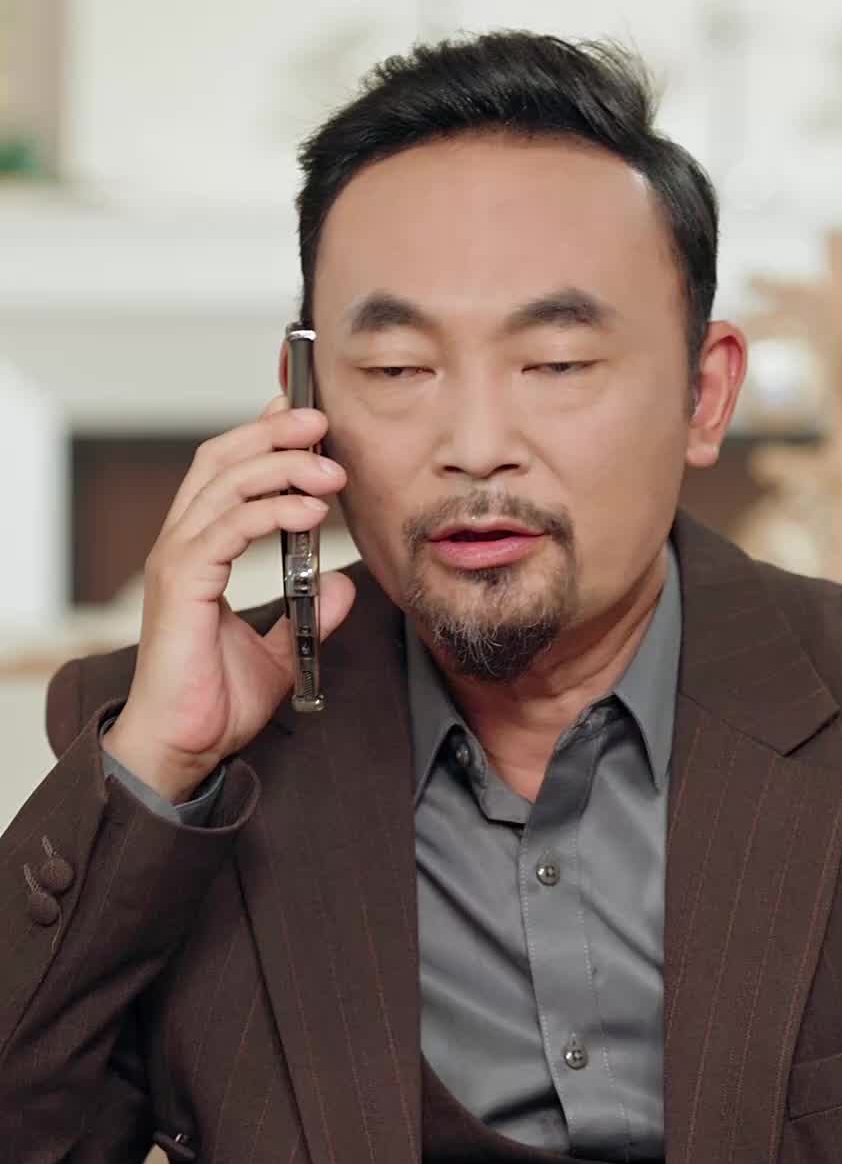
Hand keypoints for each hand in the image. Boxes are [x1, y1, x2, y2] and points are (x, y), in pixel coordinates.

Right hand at [107, 395, 354, 798]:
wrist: (185, 746)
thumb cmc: (216, 701)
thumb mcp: (280, 650)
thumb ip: (309, 612)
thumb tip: (342, 583)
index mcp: (198, 549)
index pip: (224, 471)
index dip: (261, 436)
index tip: (306, 417)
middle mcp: (182, 543)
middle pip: (222, 460)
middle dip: (273, 433)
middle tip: (322, 422)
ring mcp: (178, 559)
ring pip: (227, 484)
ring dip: (283, 467)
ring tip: (331, 470)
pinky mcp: (183, 582)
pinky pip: (231, 527)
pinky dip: (273, 511)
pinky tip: (312, 513)